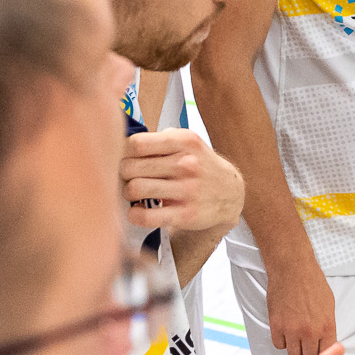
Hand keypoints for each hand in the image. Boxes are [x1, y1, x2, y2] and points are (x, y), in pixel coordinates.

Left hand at [122, 128, 243, 232]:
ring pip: (134, 189)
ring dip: (128, 193)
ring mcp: (188, 190)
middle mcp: (188, 164)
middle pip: (130, 167)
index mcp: (185, 142)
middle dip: (123, 173)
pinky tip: (139, 211)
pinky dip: (135, 215)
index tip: (126, 158)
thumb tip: (123, 140)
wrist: (230, 193)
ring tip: (134, 193)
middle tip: (129, 177)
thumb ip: (160, 138)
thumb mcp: (189, 142)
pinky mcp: (186, 214)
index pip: (136, 144)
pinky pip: (146, 216)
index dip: (123, 152)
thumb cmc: (200, 166)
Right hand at [268, 255, 337, 354]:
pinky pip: (278, 344)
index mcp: (326, 326)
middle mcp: (310, 331)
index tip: (319, 354)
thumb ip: (327, 325)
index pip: (326, 354)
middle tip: (306, 344)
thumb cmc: (311, 282)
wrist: (293, 269)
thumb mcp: (329, 305)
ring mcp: (292, 330)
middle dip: (308, 352)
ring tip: (295, 334)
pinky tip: (285, 330)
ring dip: (294, 346)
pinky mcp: (276, 326)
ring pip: (293, 352)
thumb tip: (325, 339)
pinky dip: (281, 340)